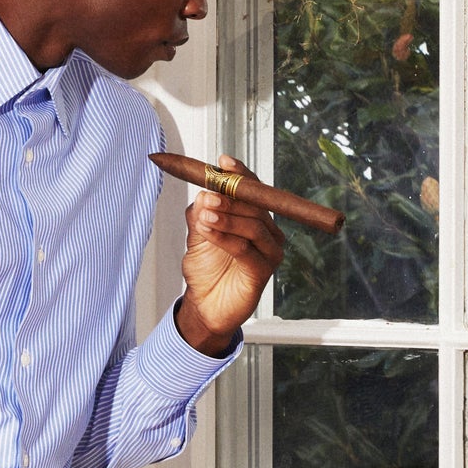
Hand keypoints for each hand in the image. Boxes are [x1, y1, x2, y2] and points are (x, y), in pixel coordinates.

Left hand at [175, 157, 284, 356]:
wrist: (204, 306)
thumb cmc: (206, 270)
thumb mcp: (198, 234)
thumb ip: (201, 212)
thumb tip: (205, 192)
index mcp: (256, 219)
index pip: (254, 191)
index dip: (240, 175)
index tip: (223, 161)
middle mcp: (268, 233)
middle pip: (256, 206)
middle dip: (230, 197)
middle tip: (208, 195)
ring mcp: (269, 252)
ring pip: (253, 225)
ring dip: (227, 217)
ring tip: (205, 216)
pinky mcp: (263, 271)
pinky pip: (245, 248)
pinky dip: (225, 237)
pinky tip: (207, 231)